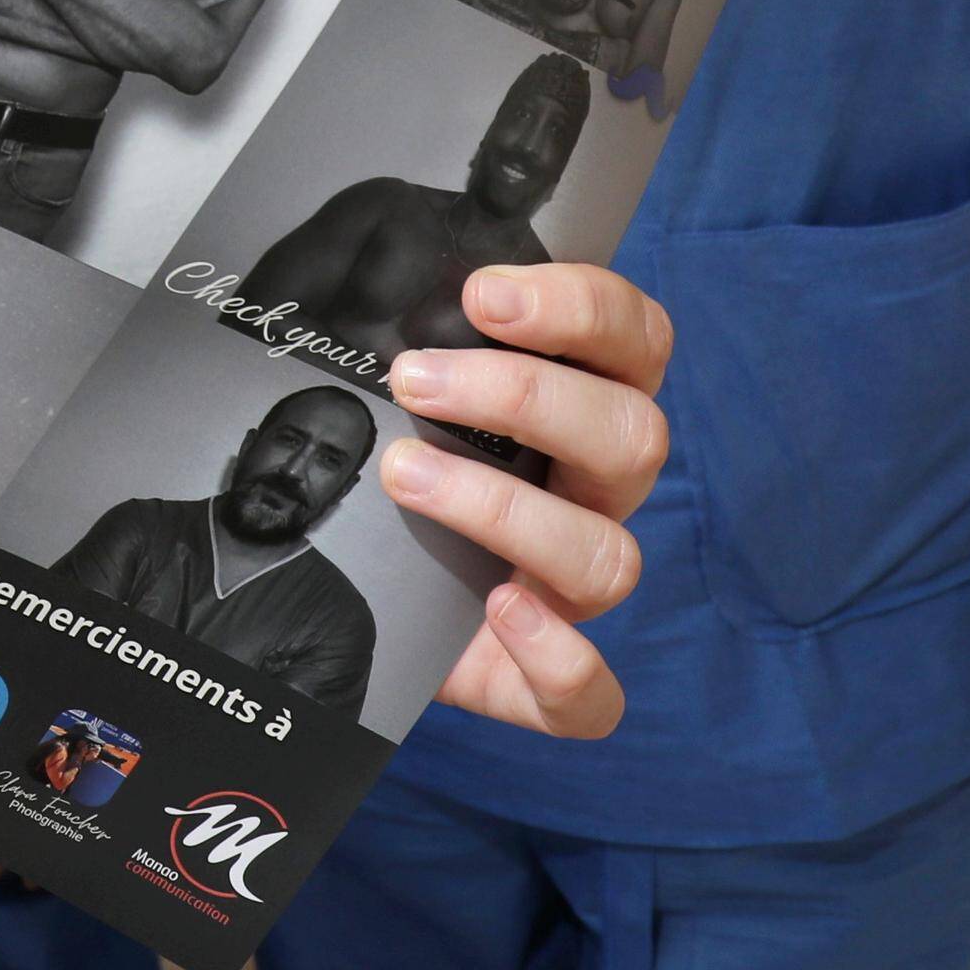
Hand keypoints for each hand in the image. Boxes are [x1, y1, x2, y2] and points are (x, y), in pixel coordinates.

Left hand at [386, 264, 672, 739]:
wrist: (336, 592)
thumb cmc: (376, 468)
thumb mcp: (386, 392)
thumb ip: (396, 336)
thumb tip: (349, 272)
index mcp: (576, 409)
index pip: (632, 338)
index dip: (580, 307)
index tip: (483, 294)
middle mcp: (590, 496)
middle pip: (632, 436)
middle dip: (523, 396)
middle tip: (412, 377)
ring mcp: (570, 591)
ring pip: (608, 555)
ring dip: (505, 507)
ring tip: (405, 474)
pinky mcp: (535, 680)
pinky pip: (589, 698)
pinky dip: (559, 659)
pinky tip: (498, 611)